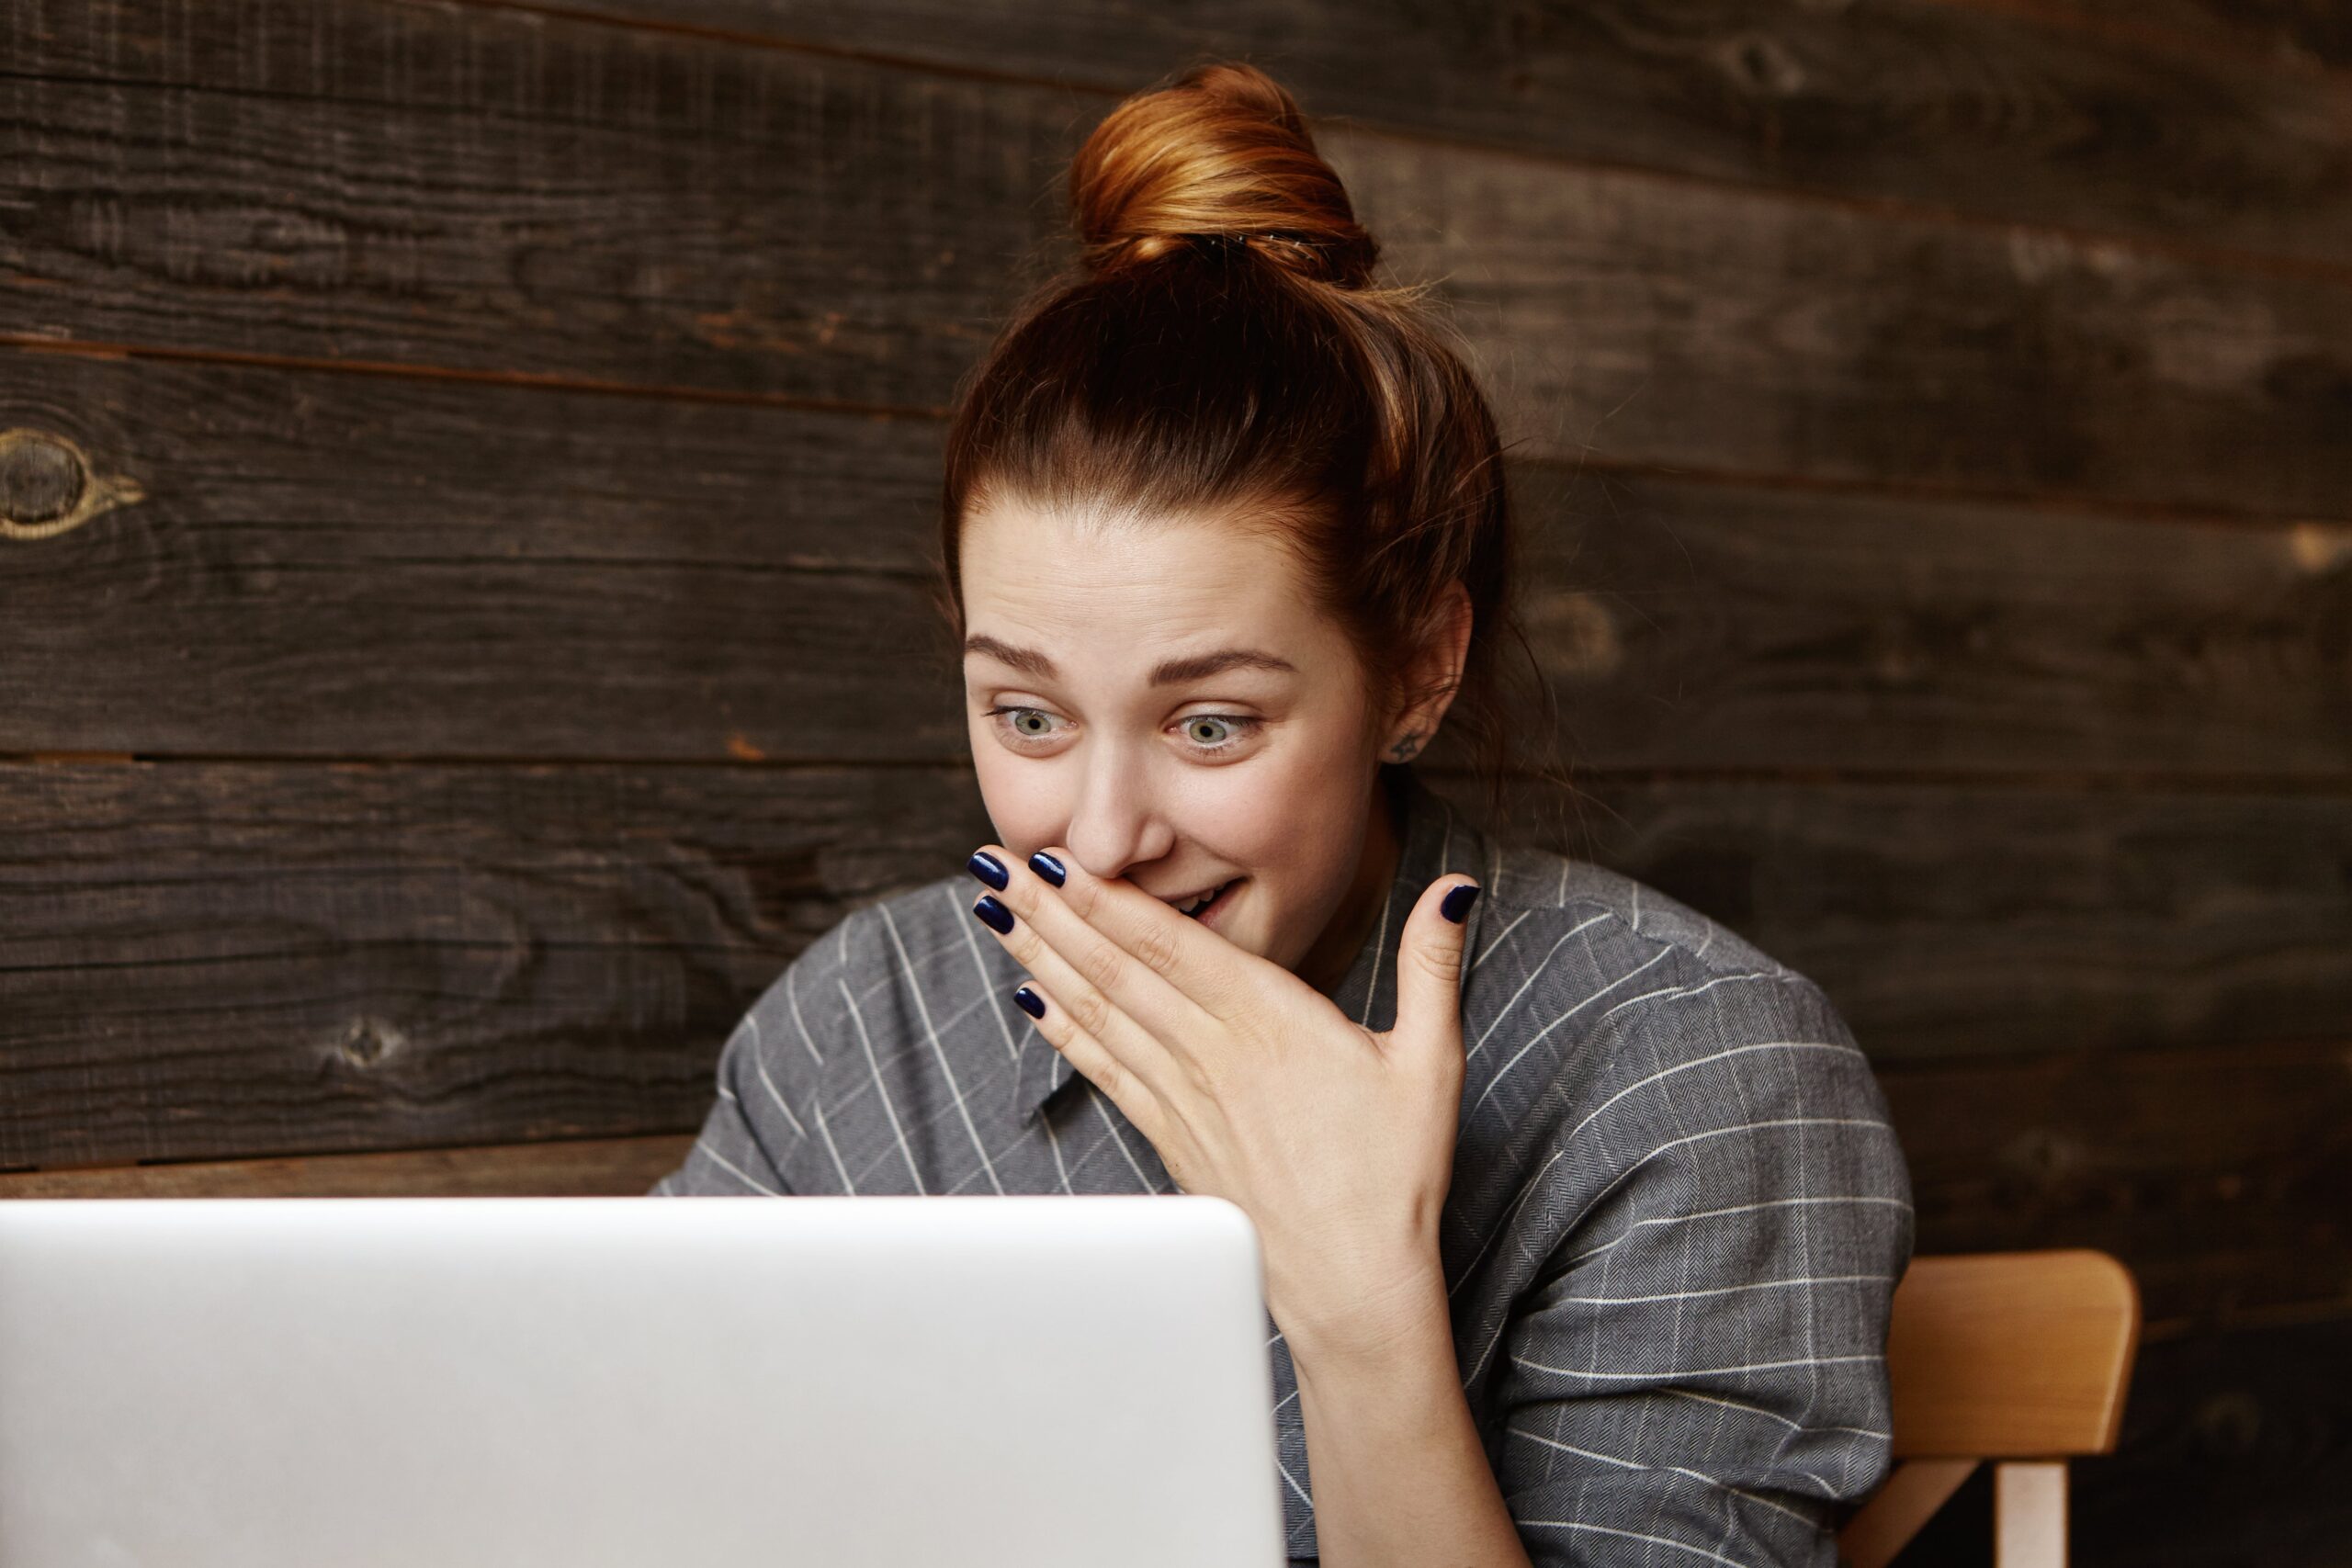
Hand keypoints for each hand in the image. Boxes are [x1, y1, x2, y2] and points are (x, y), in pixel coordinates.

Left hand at [967, 845, 1479, 1359]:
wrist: (1353, 1284)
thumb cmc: (1394, 1174)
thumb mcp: (1428, 1059)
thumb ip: (1431, 966)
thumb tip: (1455, 890)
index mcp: (1269, 1021)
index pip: (1170, 944)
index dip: (1107, 898)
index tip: (1057, 855)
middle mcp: (1212, 1053)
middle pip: (1116, 968)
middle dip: (1049, 911)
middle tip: (992, 863)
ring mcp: (1184, 1098)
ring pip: (1098, 1012)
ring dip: (1042, 958)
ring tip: (996, 913)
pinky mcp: (1172, 1139)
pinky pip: (1106, 1071)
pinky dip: (1064, 1031)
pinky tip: (1032, 1000)